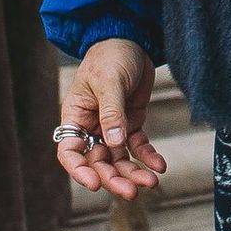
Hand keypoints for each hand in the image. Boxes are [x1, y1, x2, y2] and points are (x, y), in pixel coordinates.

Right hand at [56, 38, 167, 199]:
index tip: (94, 185)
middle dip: (114, 178)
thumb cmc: (110, 56)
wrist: (131, 39)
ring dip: (133, 172)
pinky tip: (160, 166)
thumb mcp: (109, 82)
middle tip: (132, 191)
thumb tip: (115, 143)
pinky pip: (139, 146)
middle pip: (98, 161)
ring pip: (120, 159)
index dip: (79, 171)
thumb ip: (112, 113)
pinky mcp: (131, 124)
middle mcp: (91, 127)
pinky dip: (148, 157)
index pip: (70, 151)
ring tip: (151, 182)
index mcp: (75, 116)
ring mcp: (112, 128)